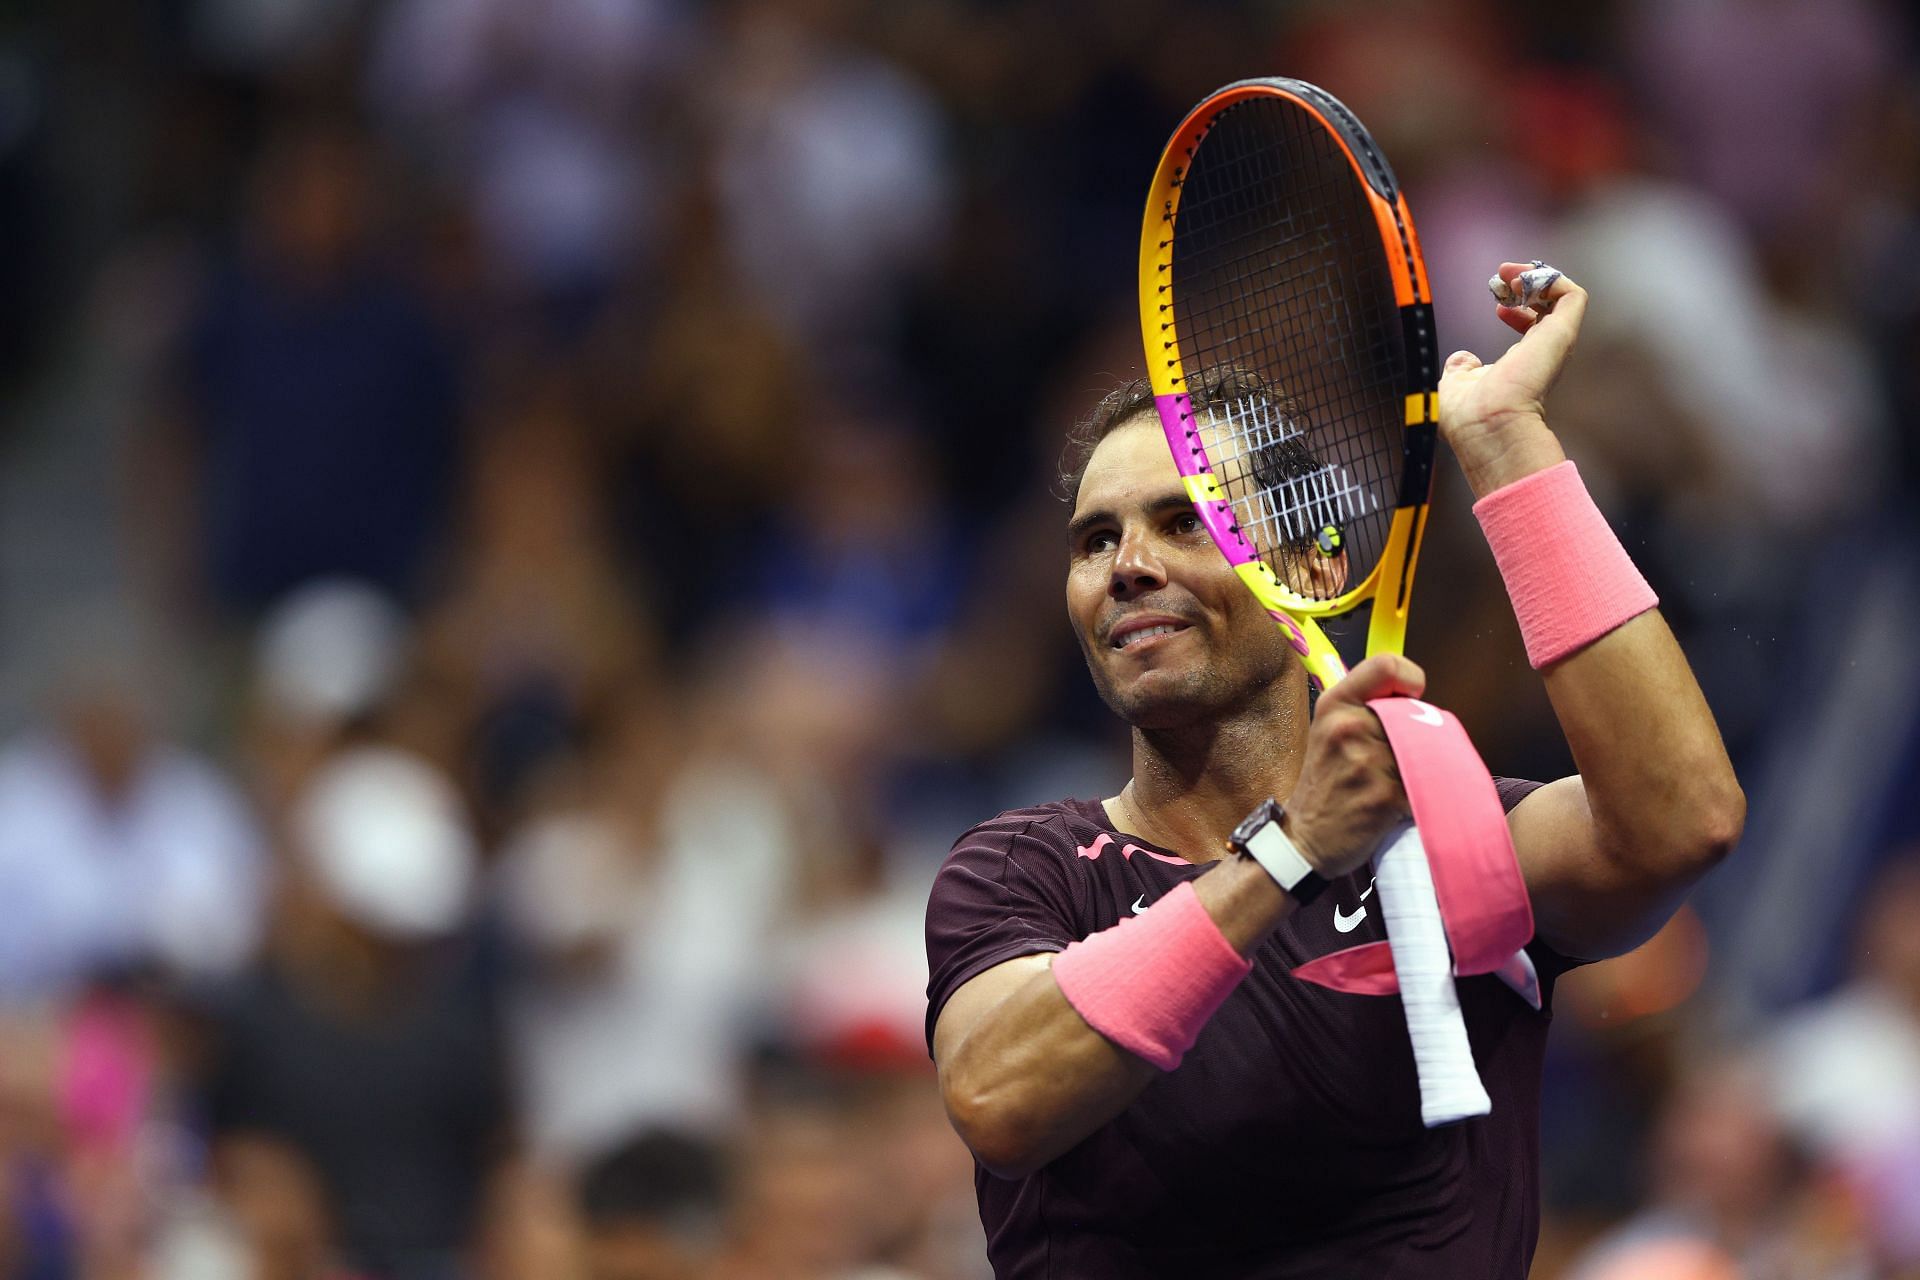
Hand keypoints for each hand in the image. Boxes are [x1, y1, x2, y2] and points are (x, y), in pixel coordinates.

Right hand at [1283, 654, 1421, 879]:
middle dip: (1417, 736)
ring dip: (1422, 769)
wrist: (1304, 839)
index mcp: (1335, 704)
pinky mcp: (1384, 796)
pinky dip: (1421, 795)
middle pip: (1414, 714)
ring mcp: (1366, 762)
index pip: (1387, 665)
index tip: (1410, 702)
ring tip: (1398, 783)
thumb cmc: (1324, 784)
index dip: (1410, 680)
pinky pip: (1425, 785)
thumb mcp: (1330, 731)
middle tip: (1401, 757)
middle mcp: (1348, 726)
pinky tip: (1400, 804)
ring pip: (1425, 751)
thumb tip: (1416, 702)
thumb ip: (1365, 709)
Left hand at [1438, 261, 1587, 497]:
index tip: (1495, 304)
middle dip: (1528, 284)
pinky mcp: (1562, 335)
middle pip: (1551, 309)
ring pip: (1565, 298)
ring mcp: (1555, 344)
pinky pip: (1573, 296)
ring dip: (1536, 276)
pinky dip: (1549, 279)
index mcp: (1523, 367)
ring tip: (1510, 274)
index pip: (1533, 329)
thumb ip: (1463, 369)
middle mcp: (1543, 355)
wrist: (1485, 425)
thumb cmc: (1468, 416)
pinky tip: (1521, 281)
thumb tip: (1463, 359)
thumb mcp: (1457, 384)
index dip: (1515, 308)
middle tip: (1503, 275)